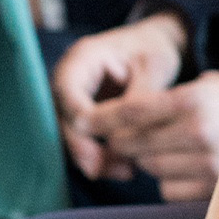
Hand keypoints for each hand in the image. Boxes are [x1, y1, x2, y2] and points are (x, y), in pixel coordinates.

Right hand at [52, 14, 187, 181]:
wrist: (155, 46)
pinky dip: (101, 157)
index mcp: (82, 57)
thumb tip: (128, 136)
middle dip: (81, 148)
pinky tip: (124, 170)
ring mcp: (73, 97)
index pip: (67, 93)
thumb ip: (139, 98)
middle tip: (102, 171)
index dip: (79, 124)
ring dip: (93, 157)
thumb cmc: (154, 50)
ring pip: (71, 134)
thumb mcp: (154, 67)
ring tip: (126, 172)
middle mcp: (70, 78)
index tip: (97, 151)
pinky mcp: (83, 116)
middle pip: (62, 117)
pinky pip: (83, 141)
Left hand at [78, 72, 218, 200]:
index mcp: (196, 98)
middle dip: (125, 140)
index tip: (82, 122)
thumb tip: (130, 117)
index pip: (132, 111)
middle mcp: (199, 132)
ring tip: (172, 146)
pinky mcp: (216, 191)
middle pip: (134, 143)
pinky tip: (189, 167)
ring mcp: (209, 165)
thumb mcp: (218, 83)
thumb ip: (176, 99)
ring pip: (150, 168)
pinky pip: (169, 190)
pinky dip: (170, 181)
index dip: (101, 118)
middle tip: (127, 135)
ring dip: (150, 160)